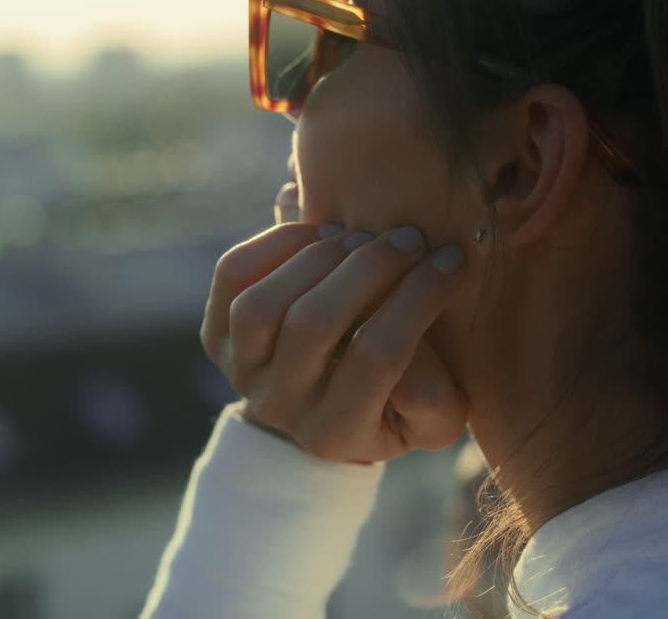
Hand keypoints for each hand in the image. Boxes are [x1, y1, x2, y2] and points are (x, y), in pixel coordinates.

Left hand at [200, 220, 469, 463]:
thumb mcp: (432, 418)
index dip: (418, 299)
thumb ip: (434, 395)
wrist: (325, 408)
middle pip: (314, 326)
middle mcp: (279, 407)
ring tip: (361, 237)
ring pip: (264, 305)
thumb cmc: (395, 406)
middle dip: (370, 268)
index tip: (451, 258)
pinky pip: (232, 277)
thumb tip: (415, 339)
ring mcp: (239, 371)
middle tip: (411, 237)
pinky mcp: (215, 334)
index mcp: (338, 435)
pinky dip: (275, 244)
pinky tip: (321, 233)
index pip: (379, 358)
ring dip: (319, 258)